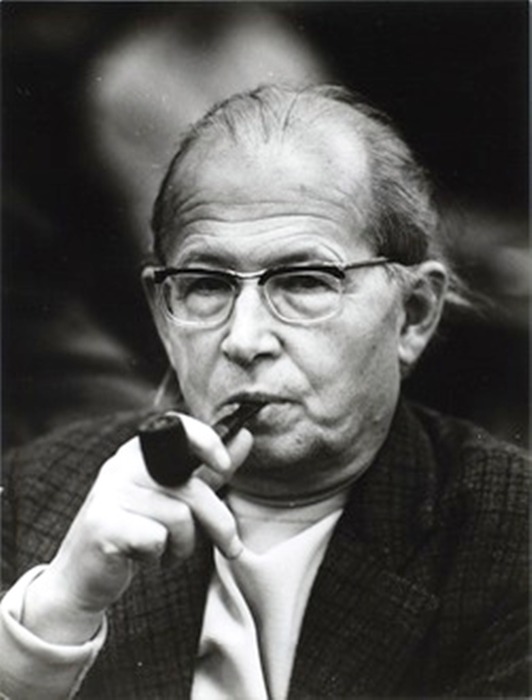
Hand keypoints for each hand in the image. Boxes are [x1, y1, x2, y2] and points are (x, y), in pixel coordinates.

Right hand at [22, 415, 252, 643]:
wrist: (83, 576)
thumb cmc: (135, 531)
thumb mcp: (174, 496)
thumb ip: (208, 468)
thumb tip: (244, 437)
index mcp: (140, 452)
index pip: (177, 428)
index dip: (206, 441)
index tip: (225, 464)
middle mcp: (122, 466)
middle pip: (190, 488)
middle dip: (219, 522)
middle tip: (230, 545)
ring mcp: (110, 494)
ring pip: (178, 517)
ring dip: (185, 545)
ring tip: (171, 552)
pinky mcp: (102, 525)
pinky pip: (156, 538)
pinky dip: (161, 555)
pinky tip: (147, 557)